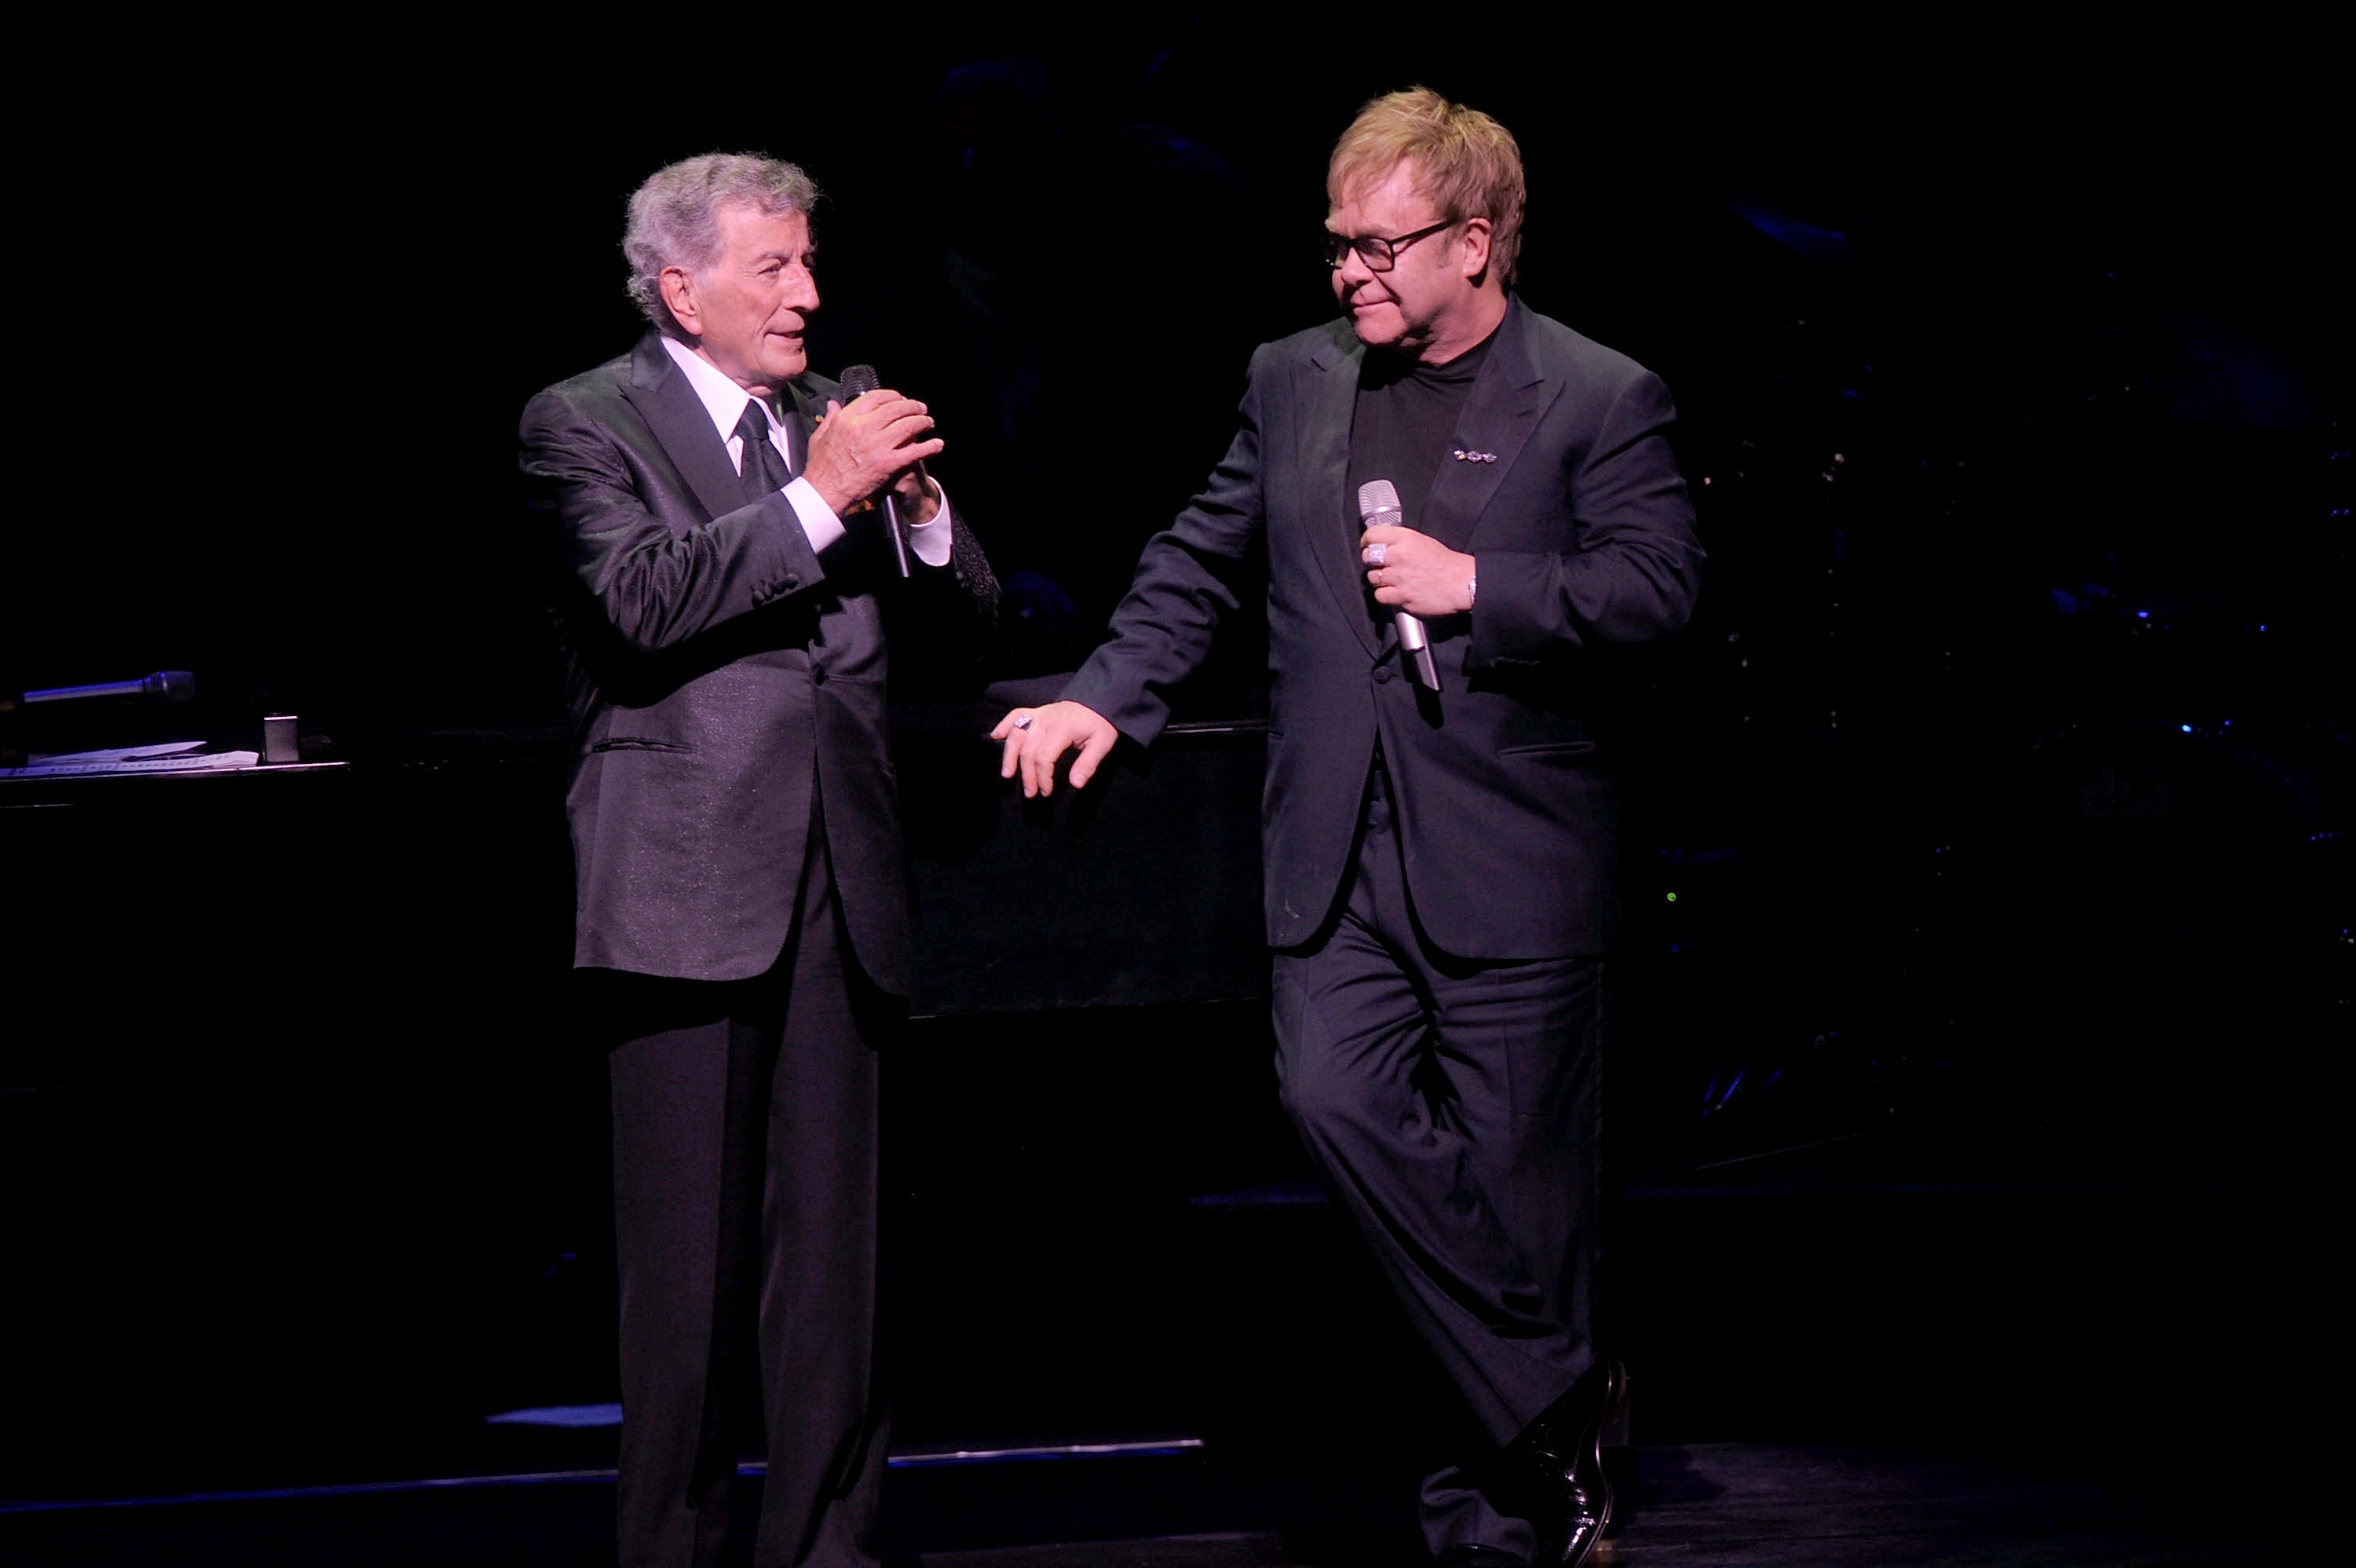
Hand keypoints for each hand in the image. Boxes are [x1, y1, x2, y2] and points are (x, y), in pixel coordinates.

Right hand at [803, 389, 944, 516]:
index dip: (893, 396)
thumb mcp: (821, 435)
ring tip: (929, 422)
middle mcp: (864, 427)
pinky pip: (914, 451)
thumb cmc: (821, 465)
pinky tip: (937, 444)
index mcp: (848, 418)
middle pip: (896, 409)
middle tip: (921, 409)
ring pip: (908, 426)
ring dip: (923, 422)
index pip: (876, 397)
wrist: (824, 491)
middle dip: (912, 407)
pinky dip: (929, 447)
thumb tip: (834, 404)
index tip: (900, 399)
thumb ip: (830, 418)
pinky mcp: (888, 463)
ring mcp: (877, 445)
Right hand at [991, 700, 1117, 798]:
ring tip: (1007, 774)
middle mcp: (1045, 721)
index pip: (1043, 758)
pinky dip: (1004, 725)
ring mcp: (1038, 714)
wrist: (1098, 700)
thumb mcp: (1102, 743)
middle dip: (1027, 775)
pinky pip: (1015, 715)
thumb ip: (1088, 764)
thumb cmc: (1099, 724)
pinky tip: (995, 736)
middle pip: (1027, 751)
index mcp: (1061, 729)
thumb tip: (1076, 784)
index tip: (1046, 792)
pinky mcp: (1035, 711)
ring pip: (1016, 735)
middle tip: (1030, 793)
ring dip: (1009, 756)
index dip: (1042, 778)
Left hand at [1362, 525, 1474, 616]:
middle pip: (1368, 557)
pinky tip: (1394, 592)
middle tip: (1380, 565)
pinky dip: (1385, 595)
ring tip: (1391, 579)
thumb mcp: (1423, 541)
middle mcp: (1400, 556)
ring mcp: (1400, 577)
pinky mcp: (1402, 596)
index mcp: (1406, 539)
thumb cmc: (1446, 563)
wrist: (1462, 583)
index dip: (1366, 541)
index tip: (1367, 546)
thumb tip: (1382, 543)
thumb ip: (1401, 541)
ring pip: (1372, 577)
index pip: (1373, 535)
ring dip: (1378, 579)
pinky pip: (1380, 595)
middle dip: (1371, 561)